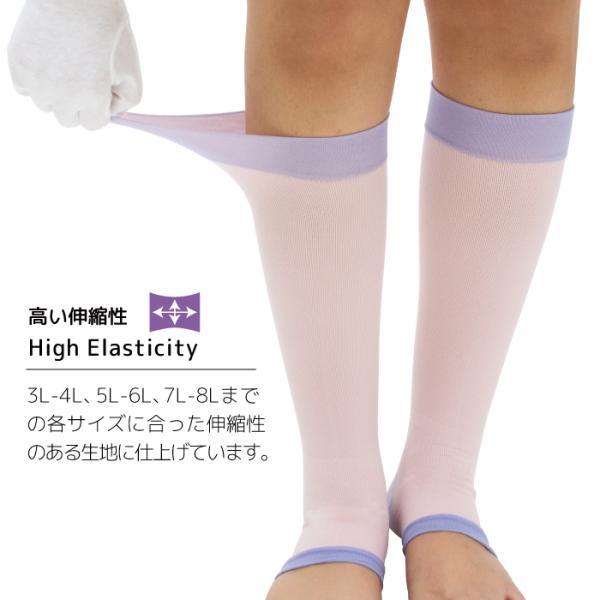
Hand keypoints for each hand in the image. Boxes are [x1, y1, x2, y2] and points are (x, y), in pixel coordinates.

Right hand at [7, 0, 142, 129]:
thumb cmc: (108, 33)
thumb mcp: (132, 73)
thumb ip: (124, 103)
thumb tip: (110, 115)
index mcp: (92, 98)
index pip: (93, 124)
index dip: (99, 107)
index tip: (100, 90)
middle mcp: (62, 95)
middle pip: (68, 119)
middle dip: (78, 103)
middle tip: (82, 76)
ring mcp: (37, 80)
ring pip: (45, 104)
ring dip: (55, 93)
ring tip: (65, 66)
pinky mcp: (18, 64)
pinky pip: (24, 87)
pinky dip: (34, 80)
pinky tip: (47, 61)